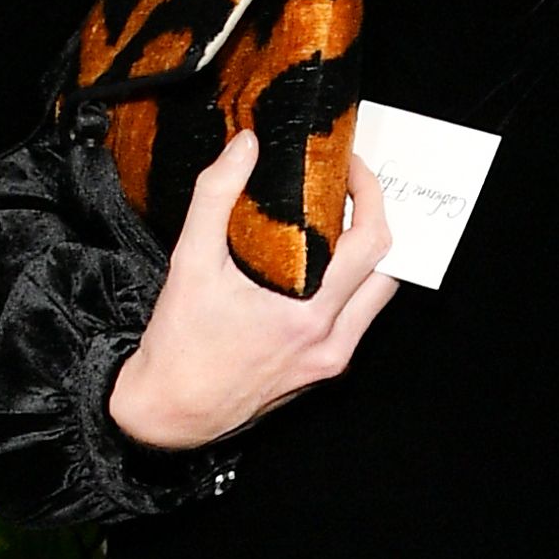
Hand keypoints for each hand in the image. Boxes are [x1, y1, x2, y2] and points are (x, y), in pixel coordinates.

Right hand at [106, 128, 399, 453]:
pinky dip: (351, 288)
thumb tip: (244, 147)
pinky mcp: (322, 371)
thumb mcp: (190, 262)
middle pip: (387, 269)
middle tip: (351, 191)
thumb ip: (215, 196)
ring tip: (339, 223)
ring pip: (377, 298)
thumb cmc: (179, 345)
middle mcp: (331, 340)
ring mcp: (331, 360)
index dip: (371, 196)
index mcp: (308, 314)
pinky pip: (357, 321)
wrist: (171, 411)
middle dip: (376, 221)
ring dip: (368, 258)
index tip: (353, 168)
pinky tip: (321, 268)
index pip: (370, 243)